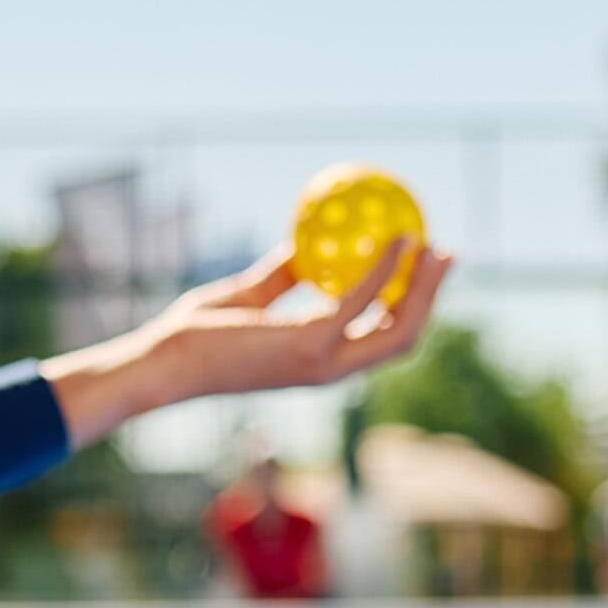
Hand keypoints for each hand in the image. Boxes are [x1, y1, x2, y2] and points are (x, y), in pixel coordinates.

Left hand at [140, 238, 451, 402]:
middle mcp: (331, 368)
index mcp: (319, 361)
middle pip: (403, 338)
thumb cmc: (194, 333)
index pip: (379, 339)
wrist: (164, 362)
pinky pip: (360, 300)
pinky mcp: (310, 345)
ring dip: (423, 288)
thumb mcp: (244, 296)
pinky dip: (385, 269)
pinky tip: (396, 239)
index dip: (409, 308)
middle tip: (444, 255)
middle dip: (431, 299)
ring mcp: (324, 361)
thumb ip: (278, 277)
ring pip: (398, 329)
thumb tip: (301, 245)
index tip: (420, 271)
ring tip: (434, 246)